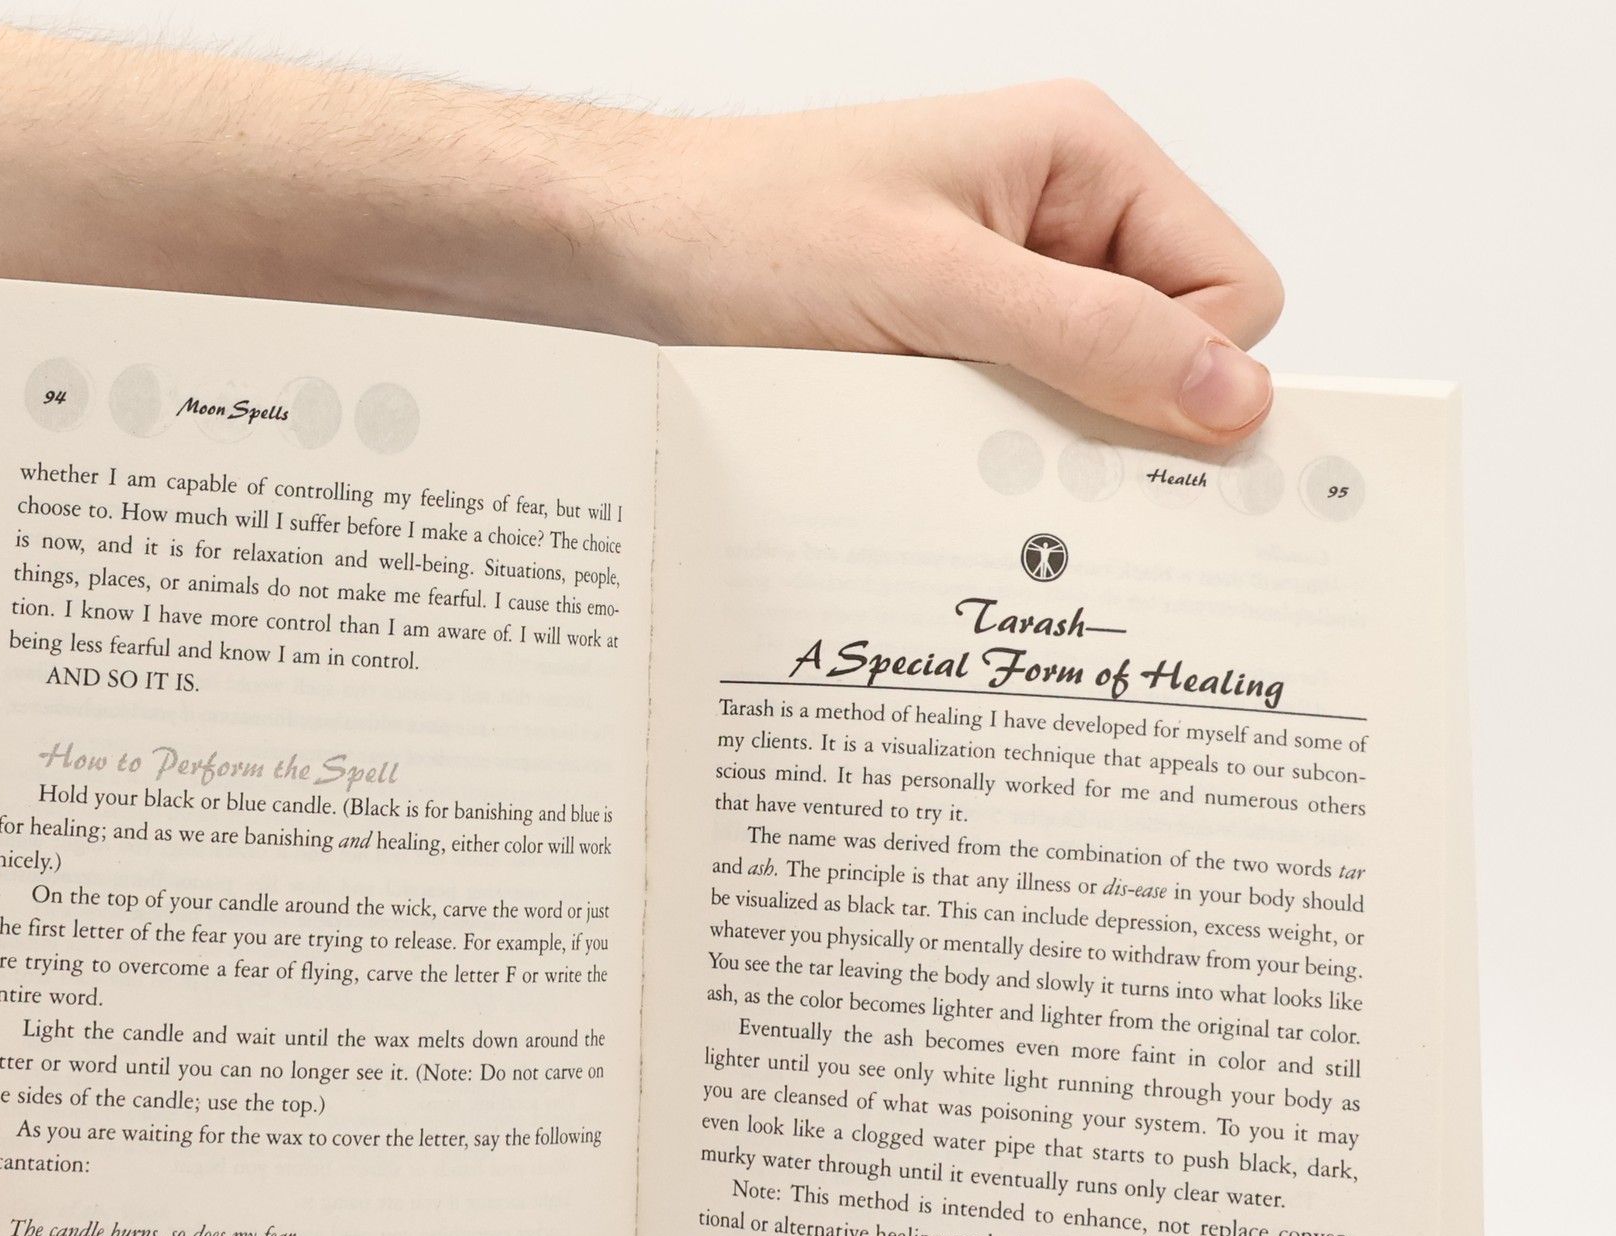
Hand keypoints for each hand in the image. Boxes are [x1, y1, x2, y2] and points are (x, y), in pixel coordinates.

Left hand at [591, 83, 1283, 443]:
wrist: (627, 251)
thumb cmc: (752, 229)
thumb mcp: (933, 286)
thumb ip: (1087, 339)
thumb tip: (1230, 397)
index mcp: (1086, 161)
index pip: (1230, 291)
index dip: (1191, 374)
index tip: (1122, 437)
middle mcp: (1061, 220)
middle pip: (1169, 353)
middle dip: (1113, 415)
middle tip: (1019, 447)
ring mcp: (1006, 289)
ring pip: (1089, 399)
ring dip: (1037, 441)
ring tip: (944, 432)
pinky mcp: (953, 347)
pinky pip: (1017, 420)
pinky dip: (986, 452)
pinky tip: (925, 450)